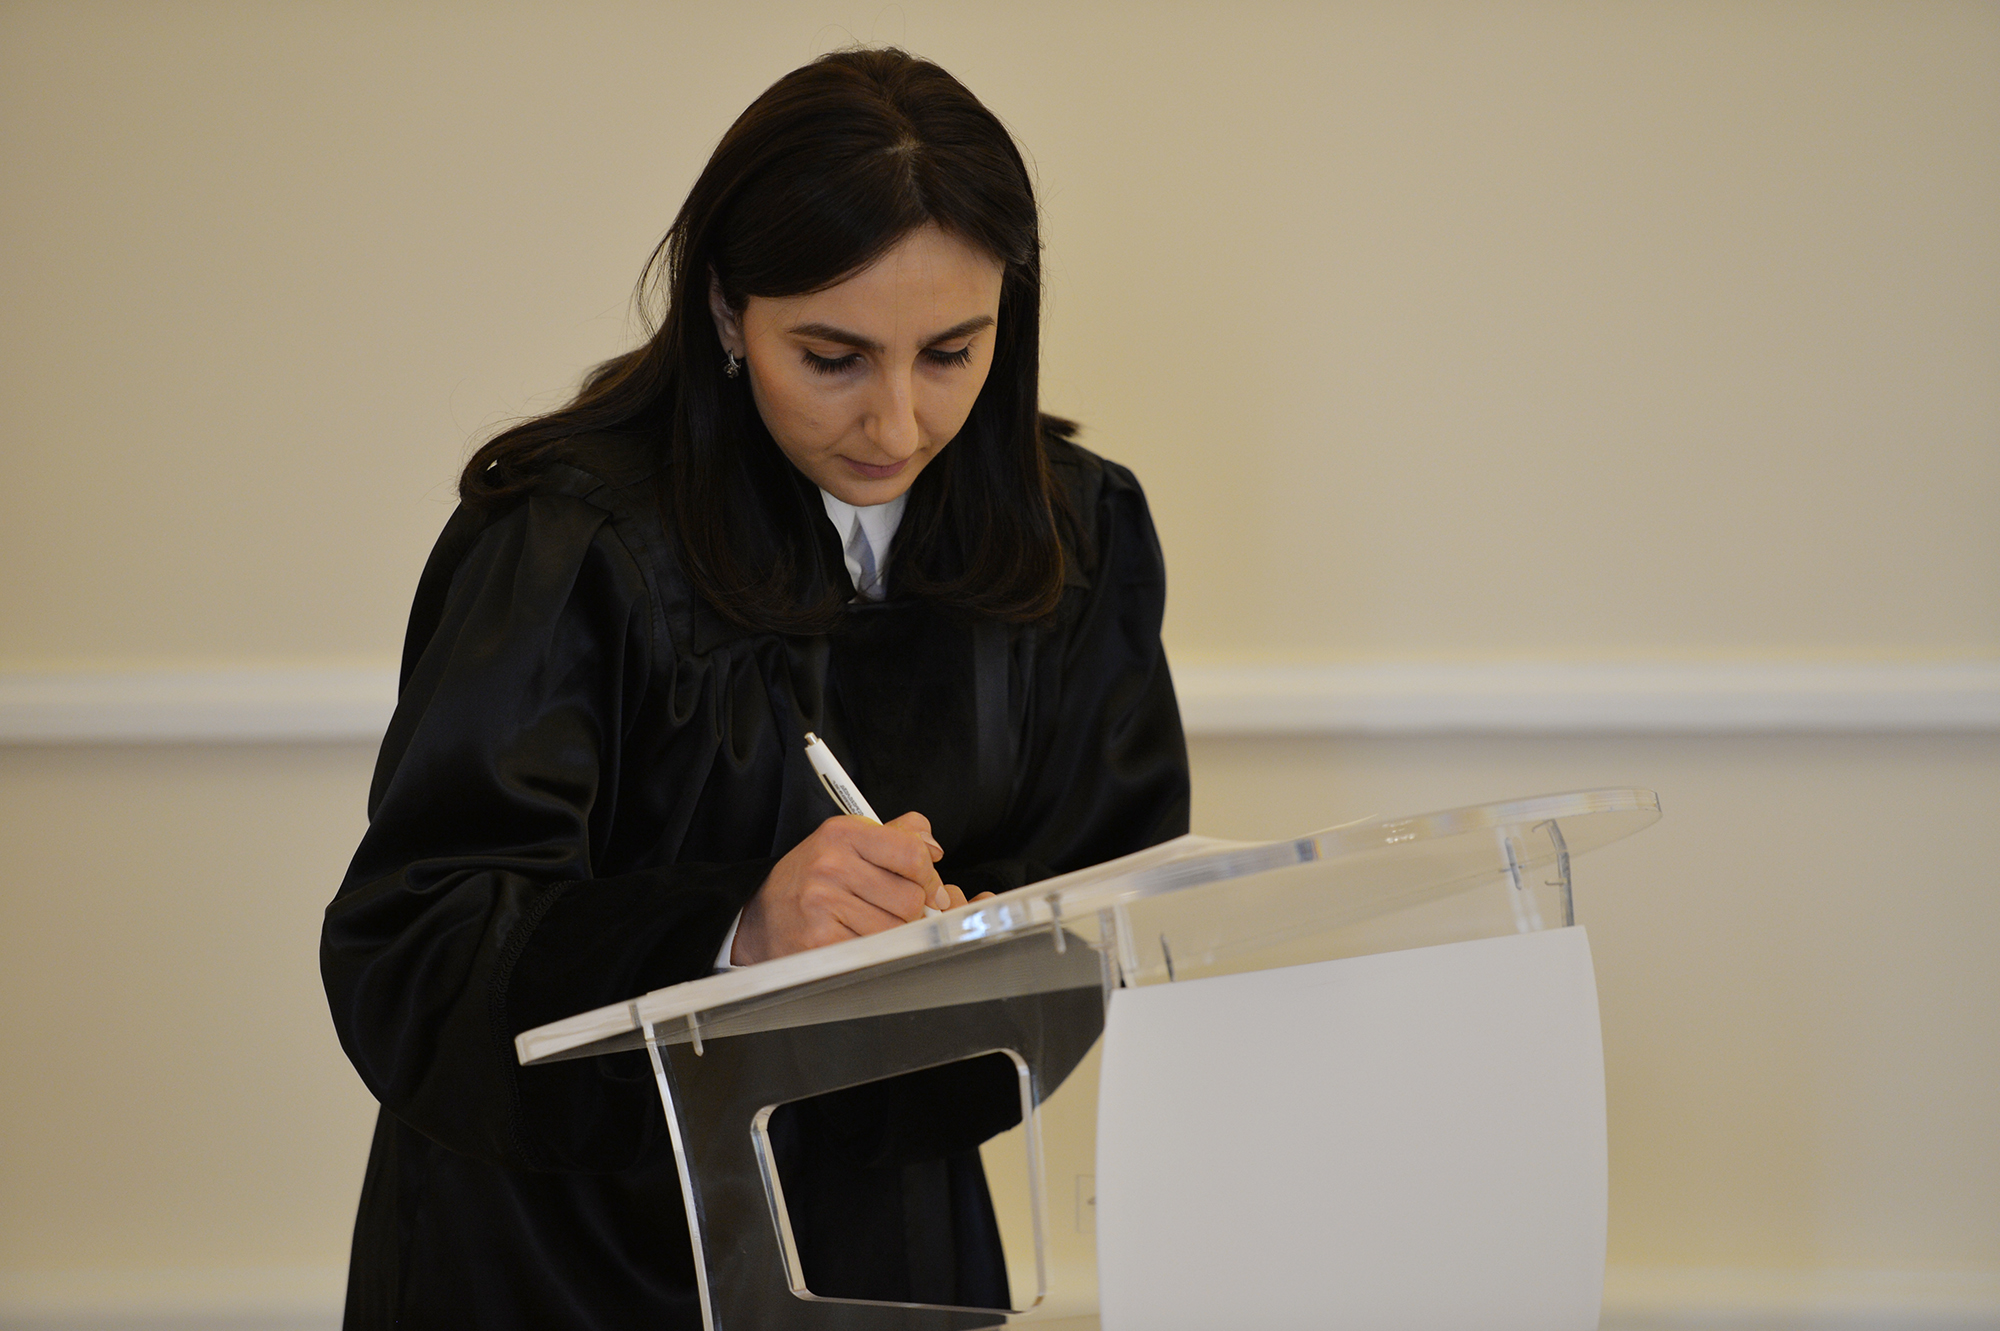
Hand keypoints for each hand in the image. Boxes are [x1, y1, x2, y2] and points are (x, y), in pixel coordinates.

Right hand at [733, 811, 965, 963]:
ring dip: (893, 933)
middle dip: (911, 910)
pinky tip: (855, 939)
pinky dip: (875, 951)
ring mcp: (823, 904)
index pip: (912, 853)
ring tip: (868, 925)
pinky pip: (876, 951)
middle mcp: (831, 865)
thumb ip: (896, 836)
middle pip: (911, 897)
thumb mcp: (846, 843)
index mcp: (842, 834)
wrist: (759, 917)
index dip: (928, 876)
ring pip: (897, 929)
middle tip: (891, 910)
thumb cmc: (811, 880)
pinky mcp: (821, 941)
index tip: (926, 887)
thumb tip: (934, 848)